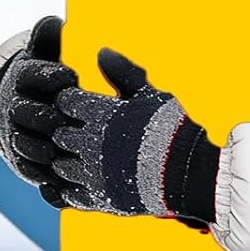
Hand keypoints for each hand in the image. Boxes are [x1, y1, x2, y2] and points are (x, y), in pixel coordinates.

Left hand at [0, 17, 218, 230]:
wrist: (192, 173)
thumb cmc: (174, 128)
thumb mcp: (150, 94)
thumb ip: (123, 72)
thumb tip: (101, 50)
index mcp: (101, 114)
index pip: (64, 101)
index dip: (70, 100)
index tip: (81, 103)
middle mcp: (90, 143)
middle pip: (58, 132)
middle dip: (65, 129)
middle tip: (77, 129)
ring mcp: (92, 174)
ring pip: (59, 165)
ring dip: (66, 159)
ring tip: (82, 155)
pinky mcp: (99, 199)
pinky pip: (68, 194)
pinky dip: (68, 187)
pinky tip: (79, 180)